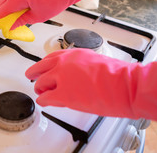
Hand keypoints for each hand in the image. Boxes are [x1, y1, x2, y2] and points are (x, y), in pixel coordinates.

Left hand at [26, 48, 156, 120]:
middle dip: (35, 74)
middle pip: (40, 68)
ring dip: (40, 89)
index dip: (44, 65)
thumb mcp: (94, 61)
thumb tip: (75, 74)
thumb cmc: (117, 75)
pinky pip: (45, 98)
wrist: (124, 85)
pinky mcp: (63, 94)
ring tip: (41, 93)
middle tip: (32, 77)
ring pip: (40, 83)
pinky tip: (44, 102)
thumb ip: (79, 66)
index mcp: (72, 54)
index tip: (41, 67)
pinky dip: (43, 100)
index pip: (51, 58)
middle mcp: (63, 63)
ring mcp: (61, 78)